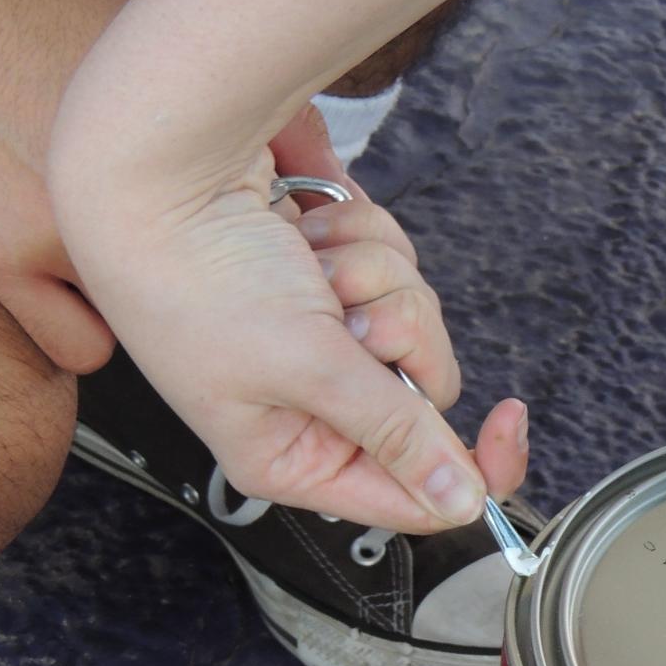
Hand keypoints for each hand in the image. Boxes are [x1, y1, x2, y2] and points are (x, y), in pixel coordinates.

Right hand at [51, 112, 525, 530]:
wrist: (155, 163)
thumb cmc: (194, 276)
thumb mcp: (305, 366)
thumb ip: (394, 432)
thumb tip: (461, 503)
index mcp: (291, 455)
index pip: (412, 493)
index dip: (472, 462)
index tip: (510, 414)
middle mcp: (309, 404)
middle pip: (427, 390)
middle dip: (398, 330)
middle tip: (341, 311)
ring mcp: (324, 333)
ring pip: (417, 314)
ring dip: (372, 272)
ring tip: (305, 261)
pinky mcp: (333, 272)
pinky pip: (395, 260)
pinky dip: (359, 233)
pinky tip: (304, 226)